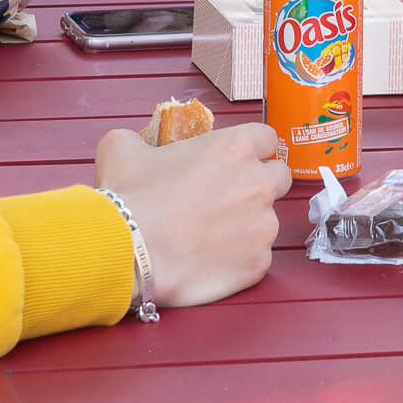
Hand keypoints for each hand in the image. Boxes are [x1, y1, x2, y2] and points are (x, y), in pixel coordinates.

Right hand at [94, 123, 287, 308]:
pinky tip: (209, 260)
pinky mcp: (259, 263)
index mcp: (236, 147)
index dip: (251, 151)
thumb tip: (138, 144)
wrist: (127, 251)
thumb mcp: (123, 148)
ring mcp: (264, 226)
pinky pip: (257, 257)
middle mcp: (259, 183)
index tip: (235, 163)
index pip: (267, 139)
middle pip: (279, 177)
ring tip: (210, 236)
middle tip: (227, 198)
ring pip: (268, 221)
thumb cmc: (130, 196)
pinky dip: (239, 259)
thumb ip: (141, 139)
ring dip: (247, 225)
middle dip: (259, 185)